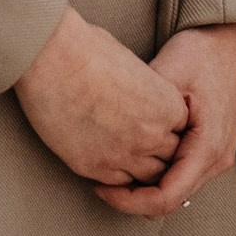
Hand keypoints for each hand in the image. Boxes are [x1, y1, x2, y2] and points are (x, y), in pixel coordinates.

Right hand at [14, 4, 189, 186]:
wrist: (54, 63)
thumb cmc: (89, 51)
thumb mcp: (132, 65)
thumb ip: (145, 90)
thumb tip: (137, 94)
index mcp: (167, 105)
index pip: (181, 128)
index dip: (166, 125)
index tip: (150, 119)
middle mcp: (151, 135)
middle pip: (169, 156)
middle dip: (157, 150)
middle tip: (137, 137)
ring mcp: (124, 155)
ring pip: (147, 178)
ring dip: (140, 167)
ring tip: (123, 151)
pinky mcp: (95, 167)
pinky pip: (118, 184)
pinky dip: (117, 178)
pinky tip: (106, 159)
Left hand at [95, 21, 235, 218]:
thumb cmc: (205, 52)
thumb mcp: (170, 73)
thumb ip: (145, 107)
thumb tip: (110, 129)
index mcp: (208, 147)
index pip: (165, 198)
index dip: (128, 201)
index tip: (100, 188)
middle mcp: (216, 159)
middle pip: (169, 202)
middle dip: (132, 198)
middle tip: (100, 181)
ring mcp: (216, 156)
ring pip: (175, 192)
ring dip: (144, 188)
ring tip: (114, 168)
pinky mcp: (209, 149)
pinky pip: (180, 177)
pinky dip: (156, 176)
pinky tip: (134, 158)